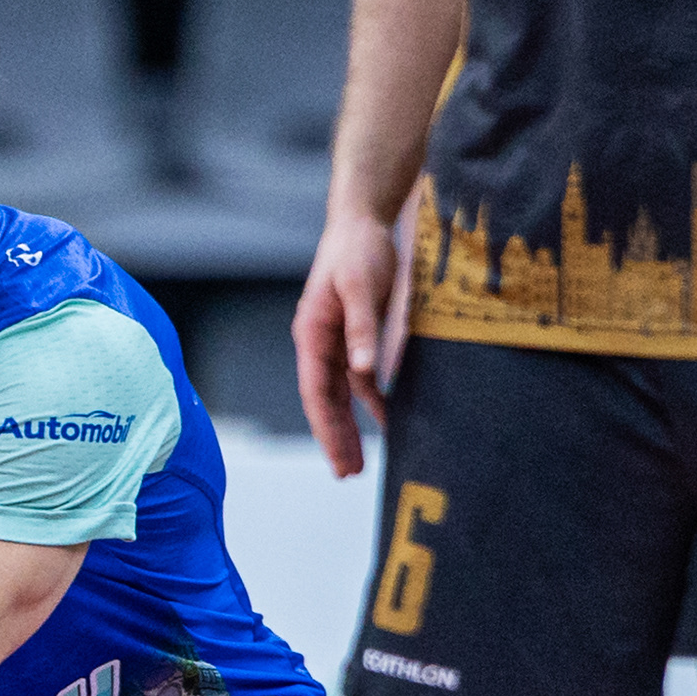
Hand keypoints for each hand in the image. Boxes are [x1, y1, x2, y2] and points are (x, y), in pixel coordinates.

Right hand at [294, 208, 400, 480]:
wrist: (363, 221)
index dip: (326, 430)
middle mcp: (319, 344)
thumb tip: (365, 371)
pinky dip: (370, 402)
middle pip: (325, 402)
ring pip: (341, 395)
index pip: (316, 393)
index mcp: (312, 335)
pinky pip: (360, 379)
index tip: (338, 460)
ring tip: (359, 462)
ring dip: (350, 427)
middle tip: (347, 474)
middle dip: (335, 438)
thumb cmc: (357, 250)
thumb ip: (362, 329)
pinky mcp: (355, 336)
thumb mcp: (360, 286)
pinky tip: (384, 419)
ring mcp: (336, 342)